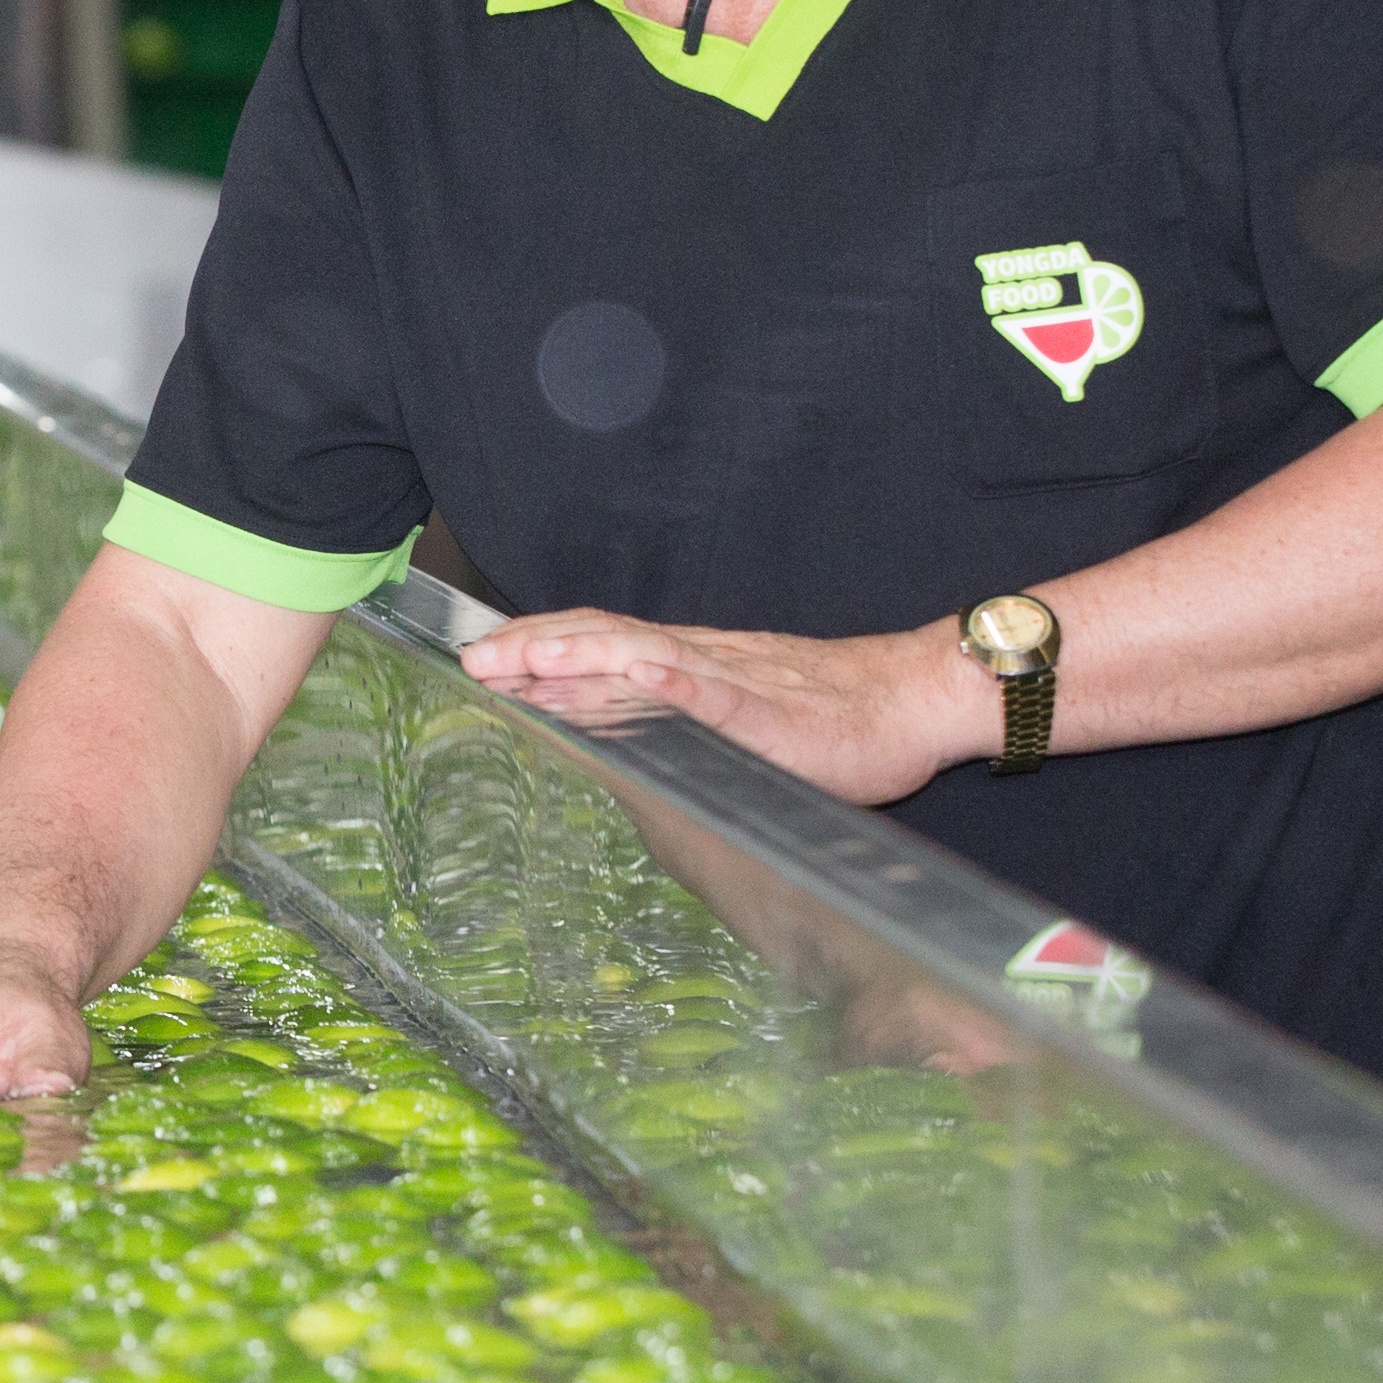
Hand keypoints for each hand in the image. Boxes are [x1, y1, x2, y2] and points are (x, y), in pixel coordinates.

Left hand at [456, 610, 980, 807]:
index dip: (540, 644)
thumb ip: (673, 723)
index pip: (600, 641)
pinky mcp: (772, 713)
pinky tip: (641, 677)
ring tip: (529, 659)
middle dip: (536, 647)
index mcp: (688, 665)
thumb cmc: (827, 720)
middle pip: (606, 639)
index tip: (481, 655)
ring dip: (584, 654)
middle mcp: (700, 662)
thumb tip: (605, 743)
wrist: (907, 700)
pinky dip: (676, 682)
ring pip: (647, 655)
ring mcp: (735, 683)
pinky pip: (719, 694)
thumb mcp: (733, 720)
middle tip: (475, 659)